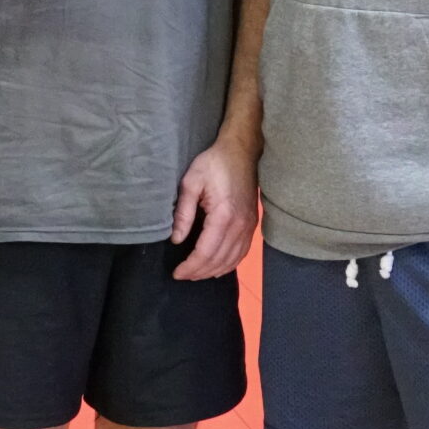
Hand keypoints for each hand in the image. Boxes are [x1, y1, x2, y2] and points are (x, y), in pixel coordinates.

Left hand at [170, 132, 258, 279]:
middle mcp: (240, 226)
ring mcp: (249, 226)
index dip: (191, 266)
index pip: (206, 252)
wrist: (241, 152)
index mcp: (224, 216)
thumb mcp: (191, 182)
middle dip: (199, 272)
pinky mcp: (252, 225)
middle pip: (219, 260)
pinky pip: (242, 253)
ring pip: (232, 260)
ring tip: (196, 274)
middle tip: (183, 276)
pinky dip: (229, 264)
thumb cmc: (213, 164)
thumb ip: (184, 212)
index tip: (177, 273)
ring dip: (213, 271)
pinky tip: (217, 268)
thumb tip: (177, 239)